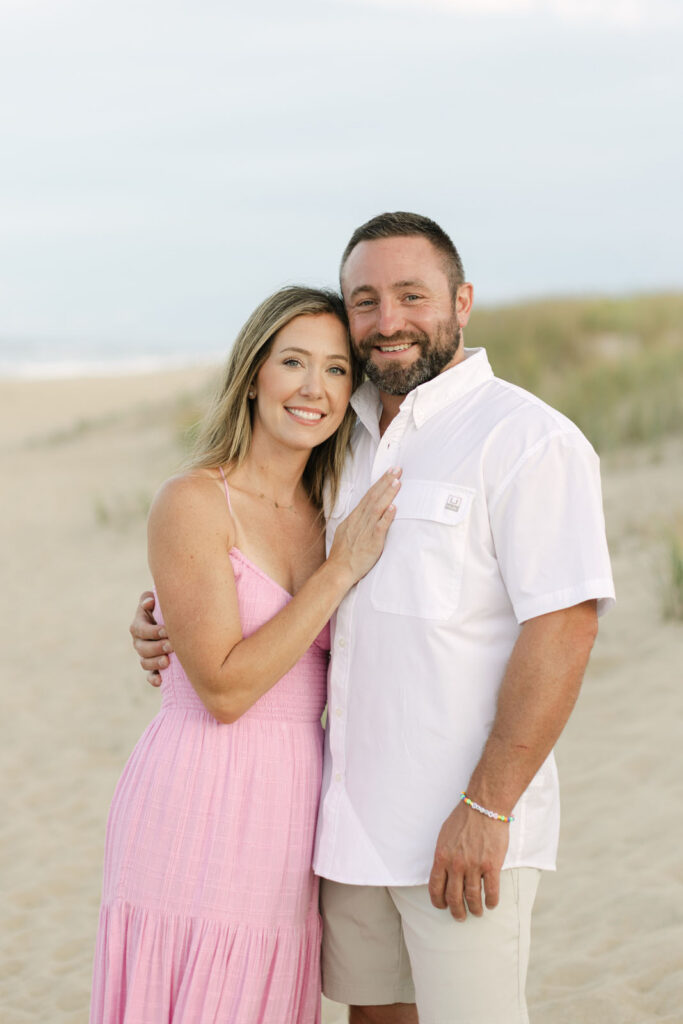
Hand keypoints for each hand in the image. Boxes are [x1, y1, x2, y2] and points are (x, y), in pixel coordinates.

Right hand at [129, 591, 172, 685]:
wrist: (176, 621)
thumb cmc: (167, 608)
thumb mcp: (158, 601)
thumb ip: (150, 599)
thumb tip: (149, 602)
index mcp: (139, 625)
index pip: (141, 629)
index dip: (152, 631)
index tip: (166, 631)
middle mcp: (139, 641)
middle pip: (142, 648)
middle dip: (156, 647)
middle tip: (171, 646)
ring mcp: (146, 656)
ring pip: (145, 662)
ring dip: (155, 663)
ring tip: (167, 661)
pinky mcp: (153, 668)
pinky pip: (150, 676)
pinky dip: (154, 680)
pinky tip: (161, 681)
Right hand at [328, 469, 400, 585]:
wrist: (338, 570)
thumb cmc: (343, 554)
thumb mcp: (346, 531)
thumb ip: (357, 521)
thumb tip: (365, 513)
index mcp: (354, 518)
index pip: (368, 496)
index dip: (380, 483)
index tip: (389, 473)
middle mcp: (360, 521)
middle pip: (373, 497)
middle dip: (385, 482)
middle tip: (397, 470)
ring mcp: (366, 531)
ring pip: (377, 508)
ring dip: (387, 494)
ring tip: (397, 482)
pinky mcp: (372, 542)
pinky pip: (380, 527)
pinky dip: (387, 517)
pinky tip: (393, 508)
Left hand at [428, 800, 509, 920]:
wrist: (484, 807)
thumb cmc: (463, 818)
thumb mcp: (444, 835)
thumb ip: (443, 855)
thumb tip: (443, 871)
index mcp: (442, 857)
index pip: (436, 887)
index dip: (438, 901)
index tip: (442, 906)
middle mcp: (456, 864)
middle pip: (453, 897)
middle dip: (456, 911)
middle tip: (460, 916)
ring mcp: (474, 866)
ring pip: (472, 897)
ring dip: (474, 909)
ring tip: (477, 913)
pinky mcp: (491, 866)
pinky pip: (491, 891)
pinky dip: (491, 901)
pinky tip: (491, 904)